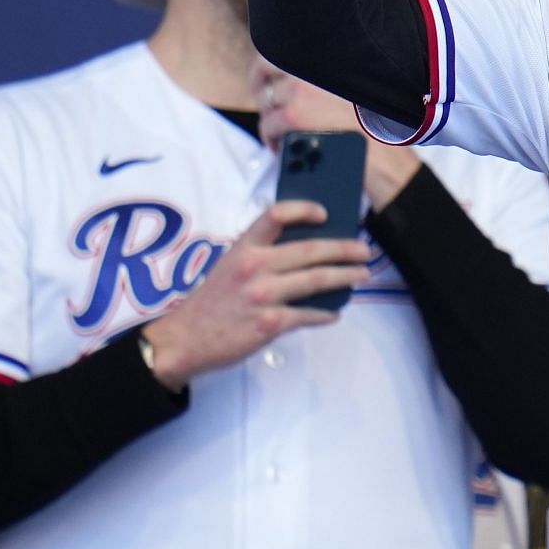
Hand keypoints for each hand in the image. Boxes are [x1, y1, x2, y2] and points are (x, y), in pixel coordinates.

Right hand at [139, 200, 370, 388]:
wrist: (184, 339)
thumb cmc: (211, 302)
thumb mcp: (229, 266)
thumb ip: (260, 255)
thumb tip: (306, 251)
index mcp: (243, 248)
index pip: (275, 214)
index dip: (303, 209)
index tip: (325, 213)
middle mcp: (253, 267)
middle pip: (310, 250)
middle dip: (344, 249)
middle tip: (364, 250)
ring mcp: (262, 296)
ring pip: (316, 281)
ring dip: (345, 277)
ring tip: (361, 275)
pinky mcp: (268, 323)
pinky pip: (307, 315)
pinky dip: (324, 314)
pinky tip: (334, 313)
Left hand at [251, 59, 419, 208]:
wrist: (387, 155)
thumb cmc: (379, 128)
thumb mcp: (358, 90)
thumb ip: (329, 80)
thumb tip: (297, 80)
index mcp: (330, 57)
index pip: (285, 48)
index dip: (270, 65)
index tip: (267, 77)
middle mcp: (315, 66)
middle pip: (266, 68)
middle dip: (261, 87)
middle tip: (265, 105)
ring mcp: (302, 89)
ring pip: (266, 99)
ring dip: (268, 115)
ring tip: (277, 133)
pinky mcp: (293, 115)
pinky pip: (267, 124)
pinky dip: (270, 137)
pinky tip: (279, 146)